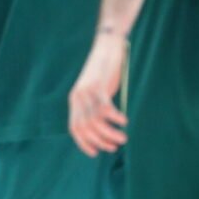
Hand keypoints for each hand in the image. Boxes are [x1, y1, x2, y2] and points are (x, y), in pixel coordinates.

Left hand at [68, 32, 128, 156]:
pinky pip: (105, 108)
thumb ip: (96, 107)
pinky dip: (115, 118)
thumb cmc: (105, 71)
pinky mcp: (99, 86)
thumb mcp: (97, 90)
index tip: (96, 153)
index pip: (75, 128)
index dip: (84, 143)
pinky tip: (124, 121)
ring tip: (123, 138)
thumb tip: (106, 129)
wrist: (107, 46)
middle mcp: (78, 97)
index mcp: (74, 99)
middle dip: (100, 142)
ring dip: (110, 134)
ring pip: (96, 121)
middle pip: (86, 128)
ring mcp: (88, 91)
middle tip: (115, 146)